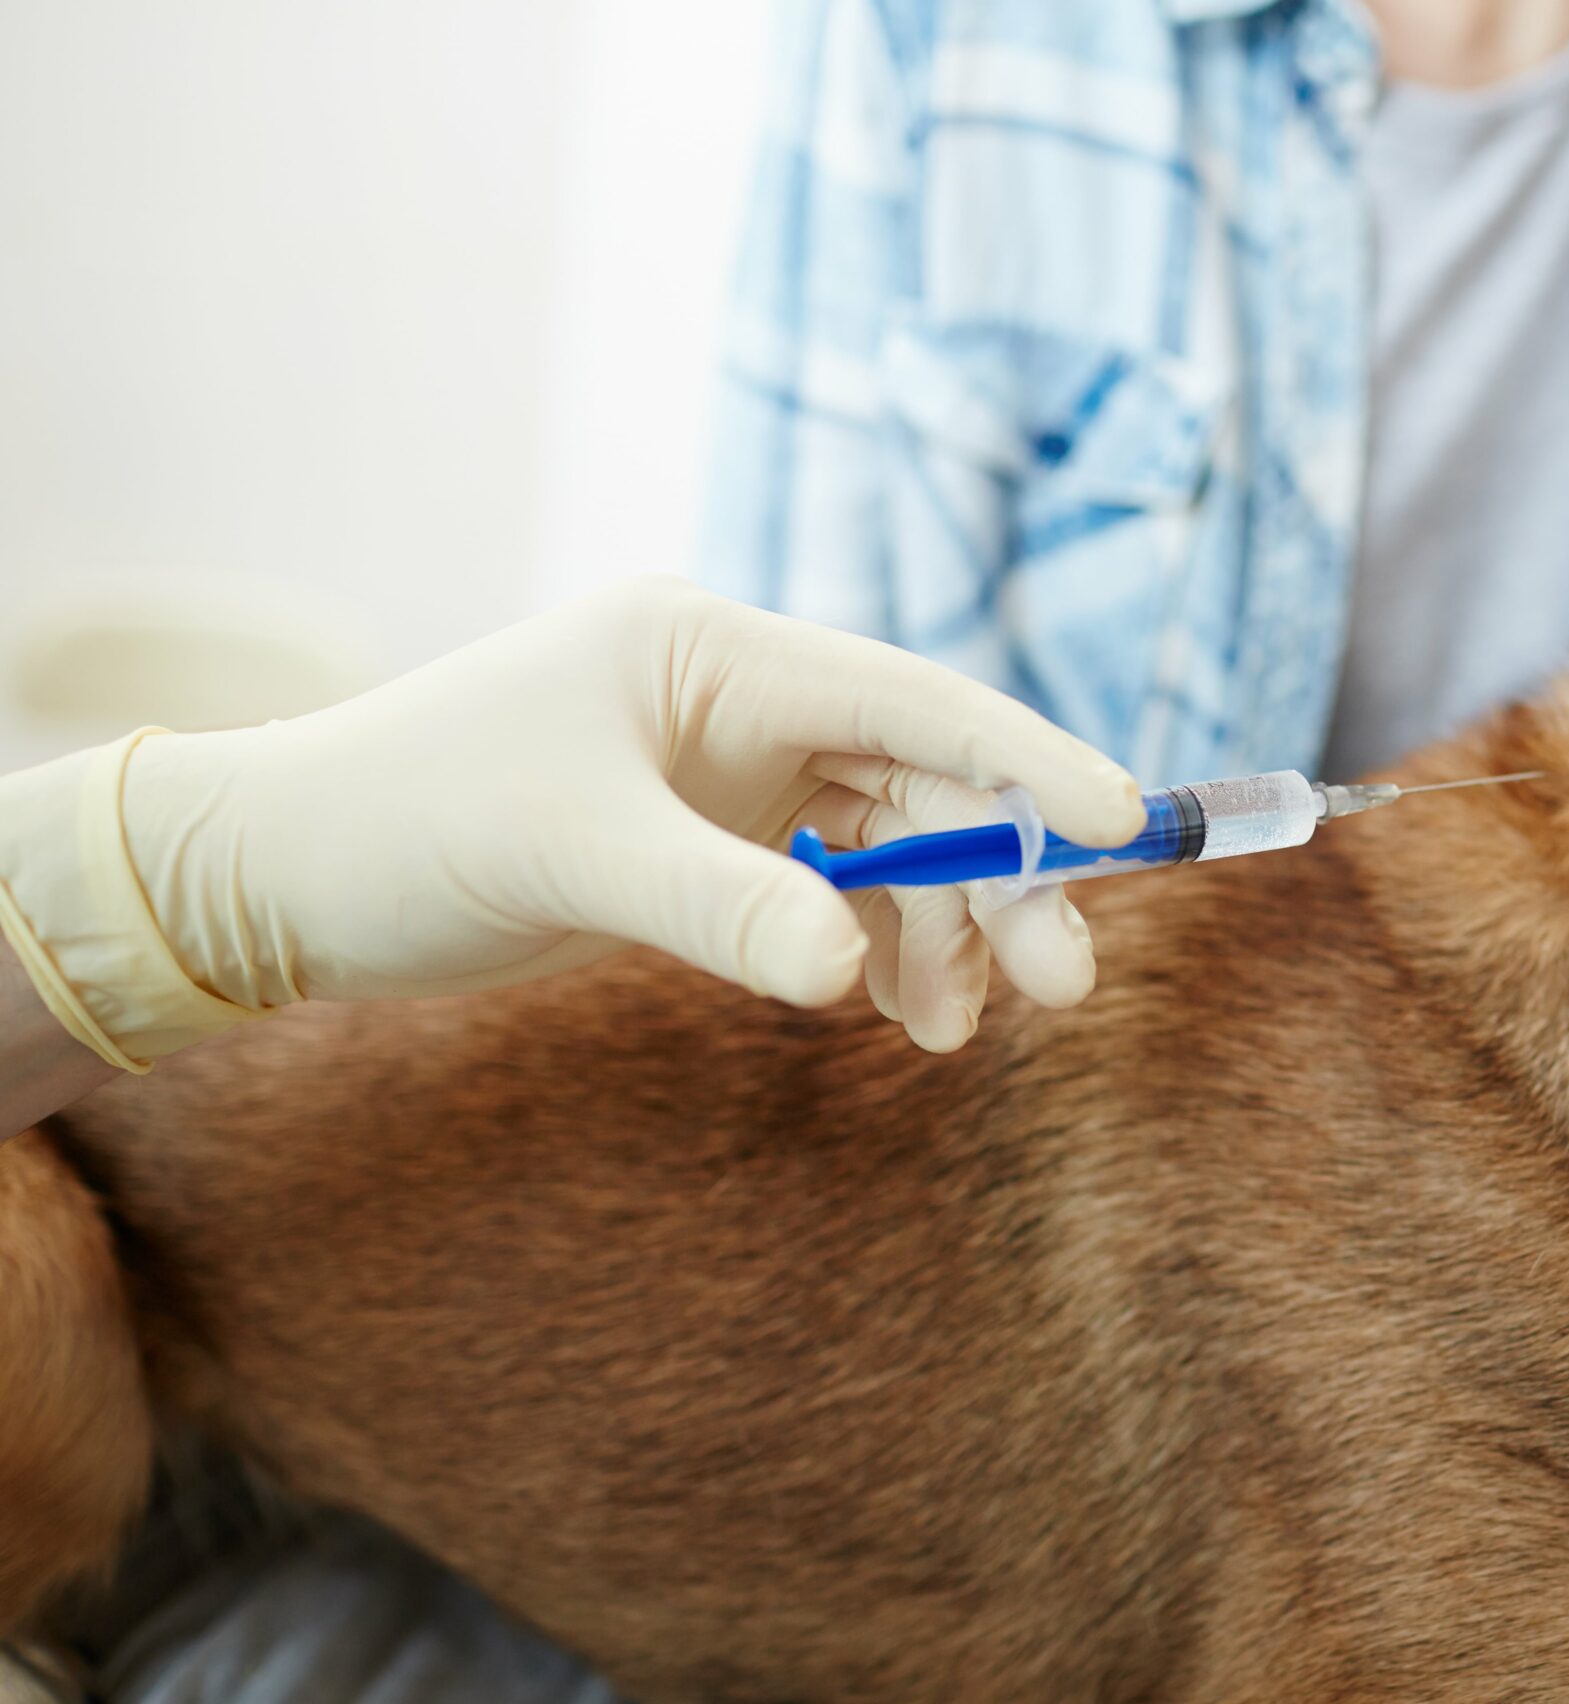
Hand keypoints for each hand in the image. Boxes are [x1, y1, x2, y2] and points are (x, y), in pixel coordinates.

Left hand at [0, 579, 1144, 1065]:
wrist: (287, 875)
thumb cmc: (410, 822)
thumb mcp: (572, 856)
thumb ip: (723, 907)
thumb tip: (856, 974)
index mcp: (716, 650)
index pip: (911, 698)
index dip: (1026, 759)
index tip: (1123, 822)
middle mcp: (742, 696)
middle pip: (923, 782)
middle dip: (999, 882)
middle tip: (1062, 984)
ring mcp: (732, 770)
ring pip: (894, 847)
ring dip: (945, 935)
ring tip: (959, 1032)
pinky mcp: (713, 840)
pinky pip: (837, 893)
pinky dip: (879, 954)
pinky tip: (898, 1015)